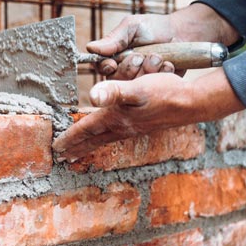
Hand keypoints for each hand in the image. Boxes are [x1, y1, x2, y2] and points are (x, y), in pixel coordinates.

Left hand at [52, 69, 243, 162]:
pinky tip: (107, 135)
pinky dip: (104, 137)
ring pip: (104, 138)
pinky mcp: (142, 125)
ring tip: (78, 150)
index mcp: (115, 118)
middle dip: (76, 147)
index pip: (86, 130)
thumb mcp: (137, 89)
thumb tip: (93, 95)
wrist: (190, 102)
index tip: (55, 148)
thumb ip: (115, 91)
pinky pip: (115, 135)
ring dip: (89, 144)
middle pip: (92, 139)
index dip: (69, 138)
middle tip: (62, 157)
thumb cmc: (164, 93)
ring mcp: (132, 128)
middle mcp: (122, 126)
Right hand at [88, 4, 239, 78]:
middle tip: (140, 56)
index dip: (105, 68)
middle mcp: (126, 71)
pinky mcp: (158, 87)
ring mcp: (142, 80)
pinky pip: (155, 87)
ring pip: (135, 85)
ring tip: (157, 57)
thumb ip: (113, 39)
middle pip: (116, 81)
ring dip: (147, 70)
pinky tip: (168, 63)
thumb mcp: (131, 27)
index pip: (101, 68)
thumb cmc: (154, 27)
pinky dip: (162, 73)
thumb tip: (90, 48)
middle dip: (129, 68)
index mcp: (115, 56)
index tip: (112, 63)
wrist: (183, 33)